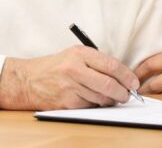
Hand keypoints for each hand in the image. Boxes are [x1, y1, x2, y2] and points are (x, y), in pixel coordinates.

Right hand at [0, 46, 138, 109]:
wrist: (27, 80)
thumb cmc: (55, 67)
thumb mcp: (75, 55)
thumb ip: (97, 62)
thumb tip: (122, 76)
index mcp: (80, 53)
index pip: (111, 65)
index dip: (127, 76)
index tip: (134, 82)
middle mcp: (75, 69)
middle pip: (109, 84)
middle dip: (123, 92)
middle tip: (127, 95)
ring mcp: (70, 87)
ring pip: (101, 98)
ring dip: (111, 100)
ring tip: (111, 97)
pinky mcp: (66, 103)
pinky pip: (90, 107)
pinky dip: (96, 106)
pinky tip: (93, 100)